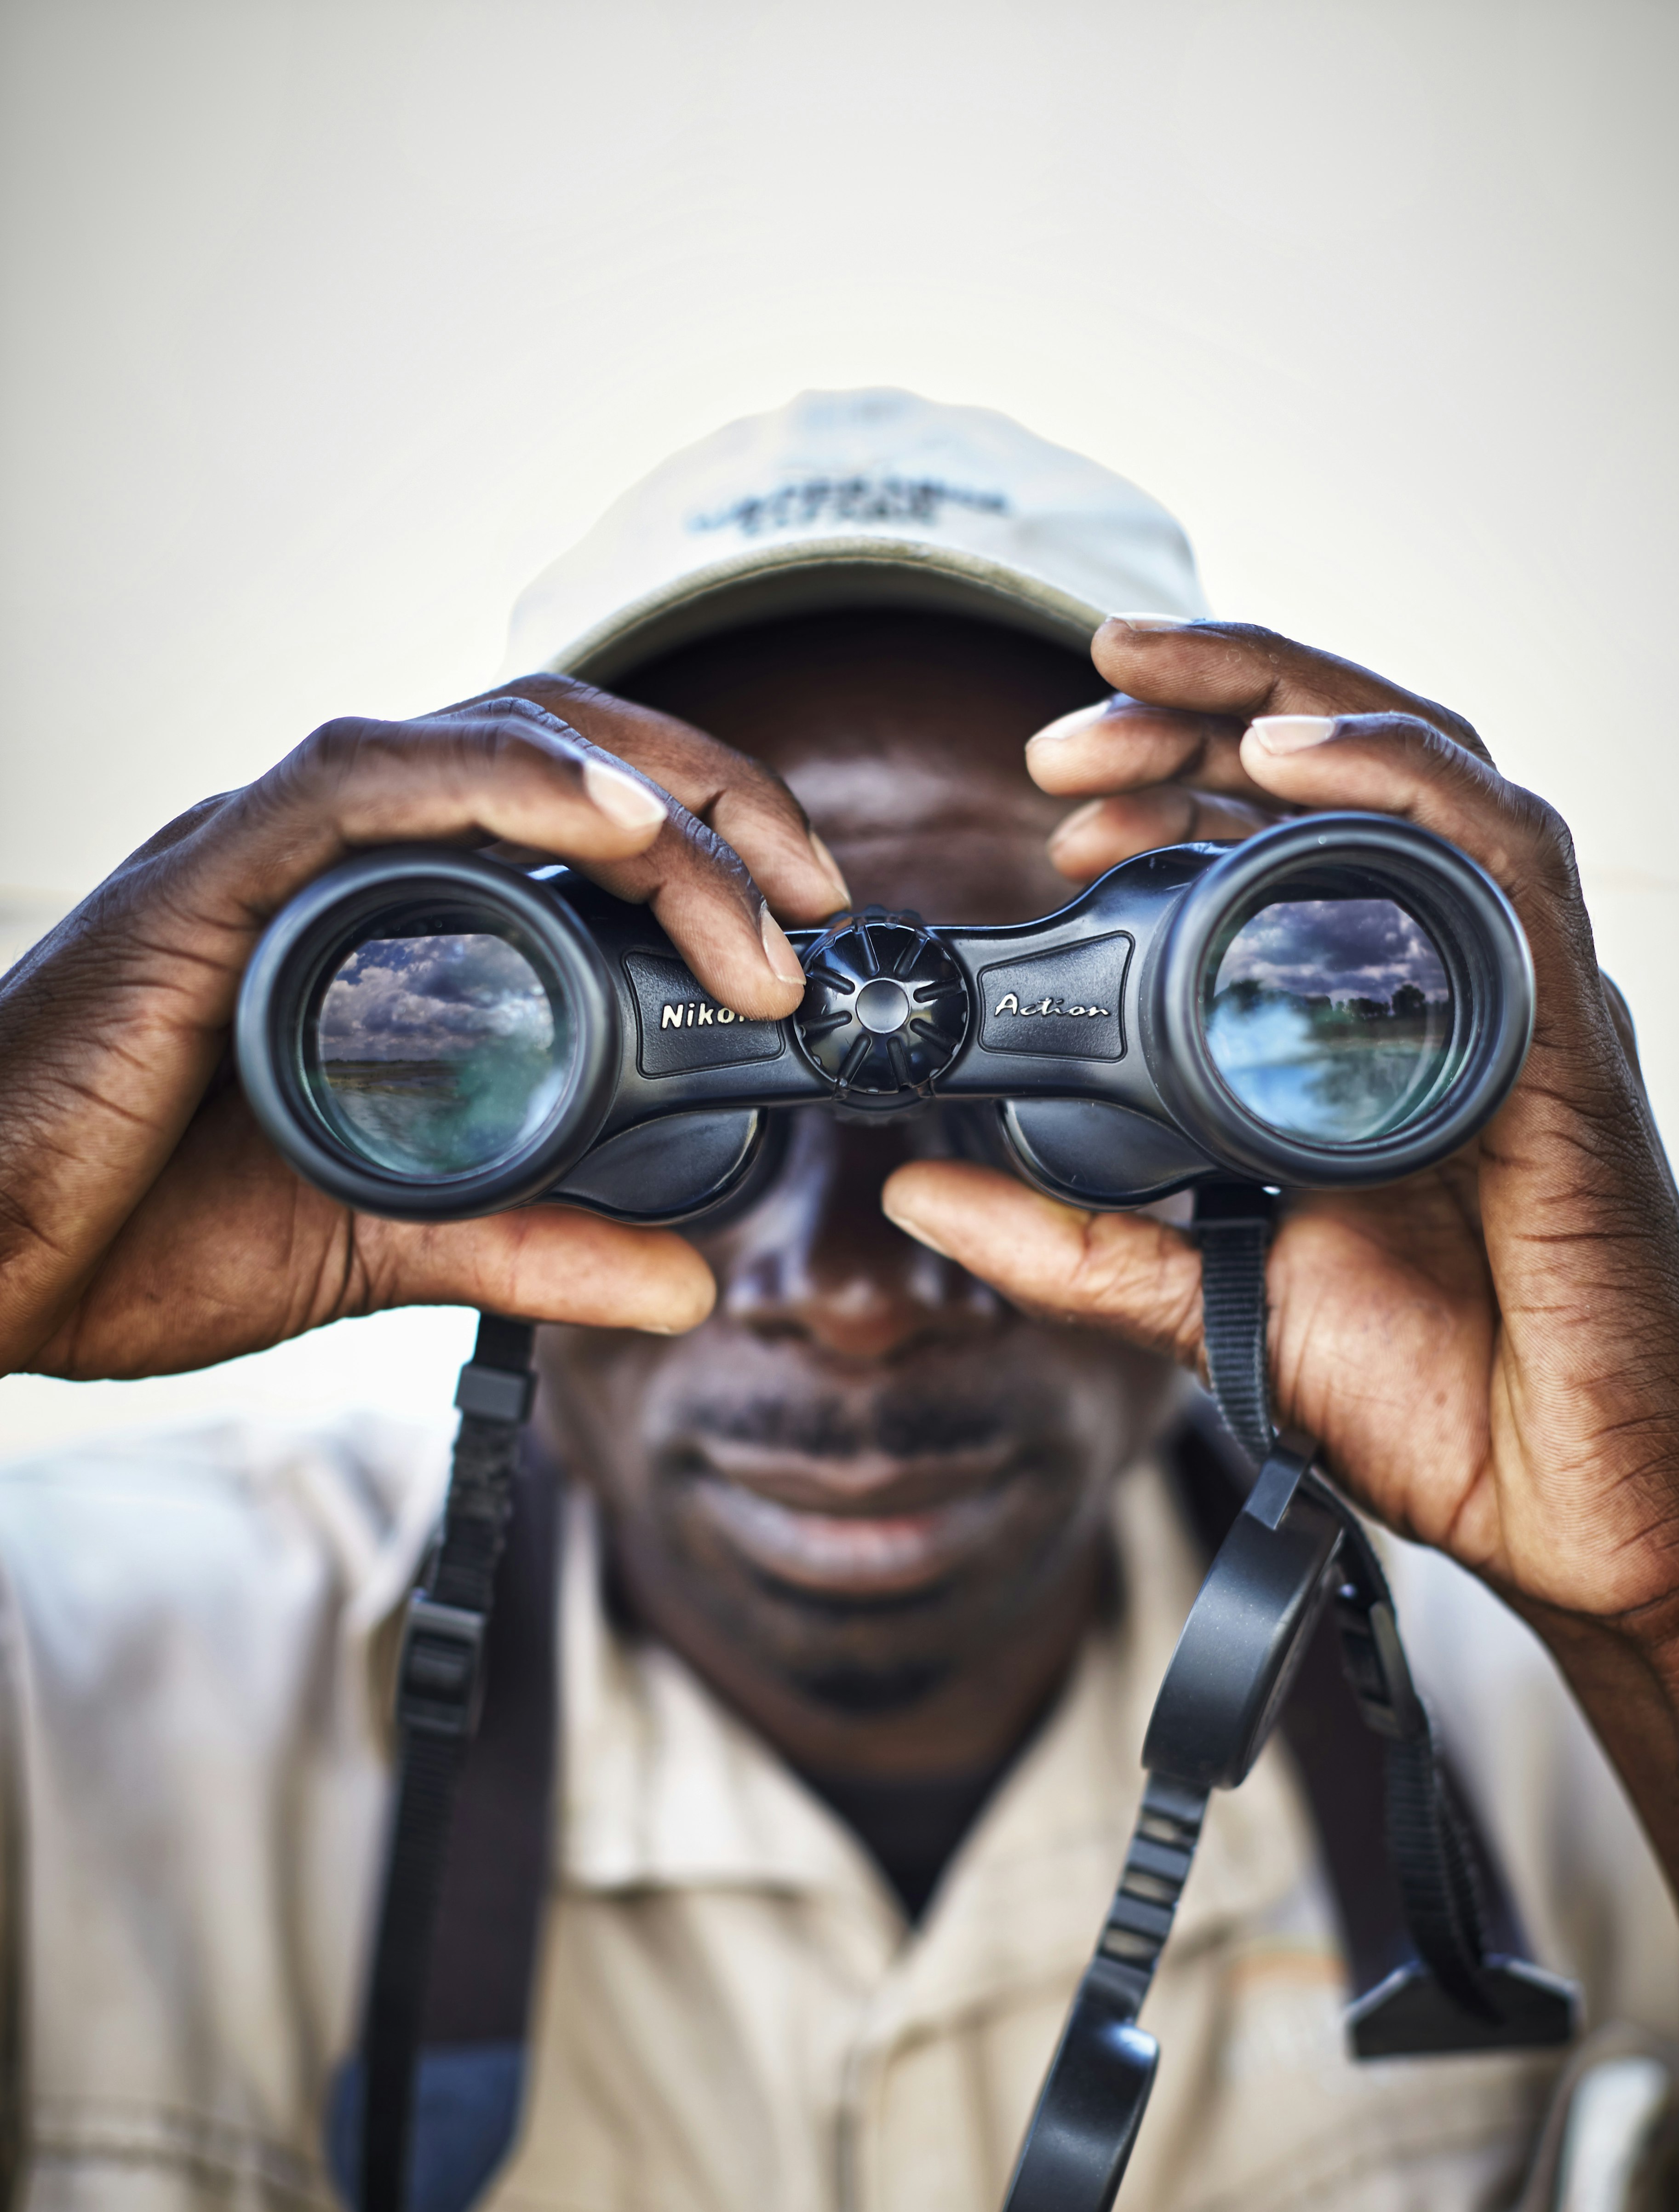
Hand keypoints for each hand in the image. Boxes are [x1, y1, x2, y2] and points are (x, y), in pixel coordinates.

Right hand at [0, 675, 848, 1377]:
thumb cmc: (141, 1228)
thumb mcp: (388, 1241)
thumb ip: (534, 1246)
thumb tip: (686, 1282)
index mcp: (379, 916)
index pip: (569, 813)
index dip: (705, 840)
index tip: (804, 926)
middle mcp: (334, 859)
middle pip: (560, 747)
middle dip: (713, 797)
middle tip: (818, 897)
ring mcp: (269, 852)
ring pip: (490, 742)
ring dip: (645, 799)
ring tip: (756, 887)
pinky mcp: (209, 876)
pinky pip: (369, 780)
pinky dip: (503, 784)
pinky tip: (610, 823)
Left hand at [885, 618, 1678, 2163]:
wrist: (1564, 1500)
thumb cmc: (1435, 1396)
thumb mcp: (1208, 1300)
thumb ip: (1070, 1243)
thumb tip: (916, 1187)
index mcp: (1365, 1029)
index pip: (1278, 847)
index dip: (1166, 787)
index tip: (1050, 794)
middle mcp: (1443, 990)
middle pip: (1339, 780)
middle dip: (1198, 715)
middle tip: (1064, 731)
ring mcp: (1512, 1003)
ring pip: (1423, 775)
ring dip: (1280, 708)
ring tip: (1149, 687)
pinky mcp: (1565, 1041)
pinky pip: (1502, 862)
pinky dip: (1401, 786)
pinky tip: (1293, 755)